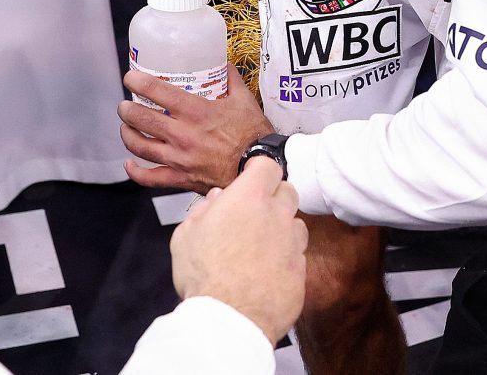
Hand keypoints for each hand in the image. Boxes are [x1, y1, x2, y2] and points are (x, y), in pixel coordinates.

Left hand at [119, 66, 270, 193]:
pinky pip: (150, 178)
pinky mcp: (181, 178)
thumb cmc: (253, 134)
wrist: (260, 165)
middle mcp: (183, 135)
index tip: (130, 77)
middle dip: (127, 109)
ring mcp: (179, 158)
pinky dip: (135, 172)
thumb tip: (223, 64)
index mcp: (197, 112)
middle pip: (142, 119)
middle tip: (125, 104)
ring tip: (126, 127)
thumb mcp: (245, 100)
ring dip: (128, 134)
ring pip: (140, 146)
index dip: (139, 82)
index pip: (158, 92)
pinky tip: (129, 164)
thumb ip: (232, 80)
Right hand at [169, 157, 308, 343]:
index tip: (252, 176)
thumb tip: (216, 198)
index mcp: (249, 199)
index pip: (268, 165)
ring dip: (283, 230)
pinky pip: (297, 258)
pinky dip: (285, 261)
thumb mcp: (186, 235)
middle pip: (288, 191)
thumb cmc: (203, 275)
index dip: (259, 169)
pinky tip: (267, 274)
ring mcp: (293, 244)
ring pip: (296, 225)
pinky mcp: (300, 272)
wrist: (228, 320)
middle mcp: (277, 216)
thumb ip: (204, 210)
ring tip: (261, 247)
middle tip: (256, 212)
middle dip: (275, 196)